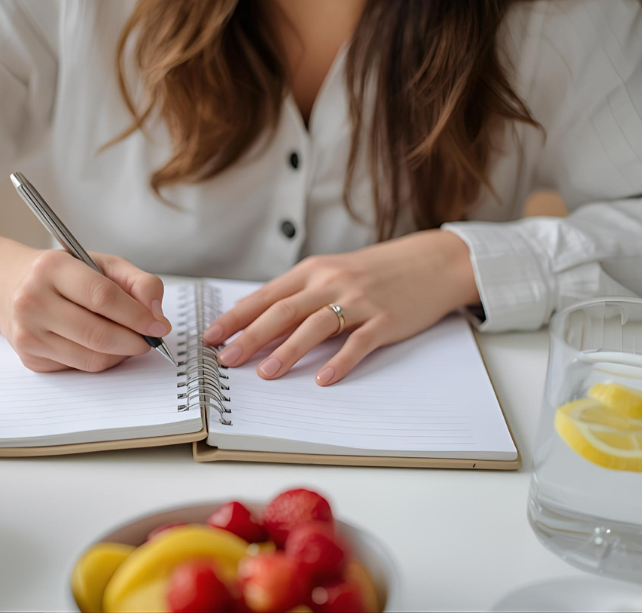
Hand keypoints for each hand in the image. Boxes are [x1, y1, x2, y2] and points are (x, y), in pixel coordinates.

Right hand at [0, 250, 170, 372]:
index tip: (159, 325)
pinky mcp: (29, 357)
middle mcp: (32, 301)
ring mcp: (27, 333)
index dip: (137, 315)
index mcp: (51, 268)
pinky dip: (101, 360)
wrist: (9, 286)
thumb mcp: (101, 264)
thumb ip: (137, 282)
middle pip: (98, 333)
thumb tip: (156, 314)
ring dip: (120, 354)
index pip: (102, 297)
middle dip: (134, 341)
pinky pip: (79, 368)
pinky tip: (100, 344)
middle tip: (150, 339)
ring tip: (128, 339)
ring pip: (91, 358)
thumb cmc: (63, 275)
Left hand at [203, 230, 478, 384]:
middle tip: (227, 359)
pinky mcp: (386, 319)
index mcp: (313, 271)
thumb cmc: (376, 272)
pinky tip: (324, 379)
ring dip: (288, 350)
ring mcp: (360, 300)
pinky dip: (340, 361)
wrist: (431, 263)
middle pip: (283, 311)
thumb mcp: (332, 274)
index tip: (211, 337)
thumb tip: (254, 319)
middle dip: (251, 336)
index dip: (236, 317)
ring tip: (266, 373)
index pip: (265, 296)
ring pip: (316, 326)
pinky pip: (358, 342)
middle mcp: (332, 282)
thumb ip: (298, 295)